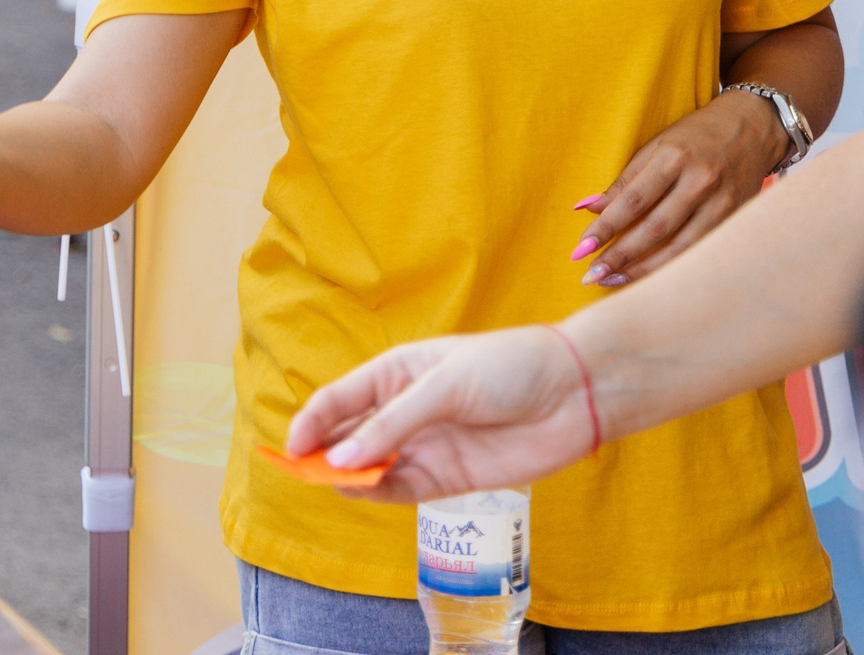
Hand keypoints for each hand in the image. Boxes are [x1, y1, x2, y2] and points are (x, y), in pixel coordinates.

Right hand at [283, 327, 601, 503]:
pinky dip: (378, 494)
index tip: (291, 447)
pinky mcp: (448, 477)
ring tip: (331, 485)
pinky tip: (362, 493)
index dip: (312, 422)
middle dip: (323, 454)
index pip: (339, 399)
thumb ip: (393, 425)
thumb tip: (341, 459)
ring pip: (371, 468)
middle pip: (349, 437)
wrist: (573, 393)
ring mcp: (425, 445)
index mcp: (396, 374)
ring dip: (349, 477)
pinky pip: (402, 490)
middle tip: (301, 474)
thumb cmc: (509, 368)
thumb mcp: (443, 385)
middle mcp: (404, 411)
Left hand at [572, 90, 785, 286]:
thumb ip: (624, 180)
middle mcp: (699, 182)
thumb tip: (586, 207)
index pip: (633, 200)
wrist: (753, 127)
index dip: (605, 227)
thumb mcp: (656, 147)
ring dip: (643, 269)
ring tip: (612, 281)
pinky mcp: (735, 218)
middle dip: (620, 255)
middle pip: (654, 228)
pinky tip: (650, 277)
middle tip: (590, 275)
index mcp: (674, 158)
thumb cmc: (696, 135)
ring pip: (679, 247)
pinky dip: (673, 266)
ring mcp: (722, 203)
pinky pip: (699, 249)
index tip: (580, 248)